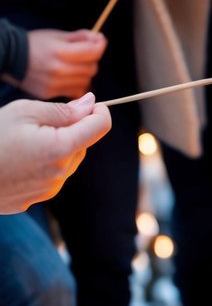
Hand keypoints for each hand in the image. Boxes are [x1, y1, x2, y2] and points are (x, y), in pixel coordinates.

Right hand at [0, 94, 111, 212]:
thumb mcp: (25, 112)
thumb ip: (63, 110)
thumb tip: (90, 105)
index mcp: (61, 149)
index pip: (100, 127)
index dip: (99, 111)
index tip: (89, 104)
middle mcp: (59, 175)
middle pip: (83, 145)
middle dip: (72, 130)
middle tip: (41, 121)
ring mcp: (45, 191)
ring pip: (67, 162)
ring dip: (57, 148)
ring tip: (23, 140)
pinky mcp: (30, 201)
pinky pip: (48, 178)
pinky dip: (42, 165)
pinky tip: (17, 159)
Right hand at [13, 29, 106, 99]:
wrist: (12, 58)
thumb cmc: (35, 44)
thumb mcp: (57, 35)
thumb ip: (81, 37)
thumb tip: (99, 39)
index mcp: (61, 52)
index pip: (93, 52)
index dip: (99, 45)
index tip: (98, 41)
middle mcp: (58, 70)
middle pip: (91, 68)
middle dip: (92, 60)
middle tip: (84, 54)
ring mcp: (54, 84)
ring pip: (86, 81)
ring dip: (85, 73)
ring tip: (74, 66)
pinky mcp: (50, 93)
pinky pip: (75, 91)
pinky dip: (77, 85)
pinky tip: (70, 78)